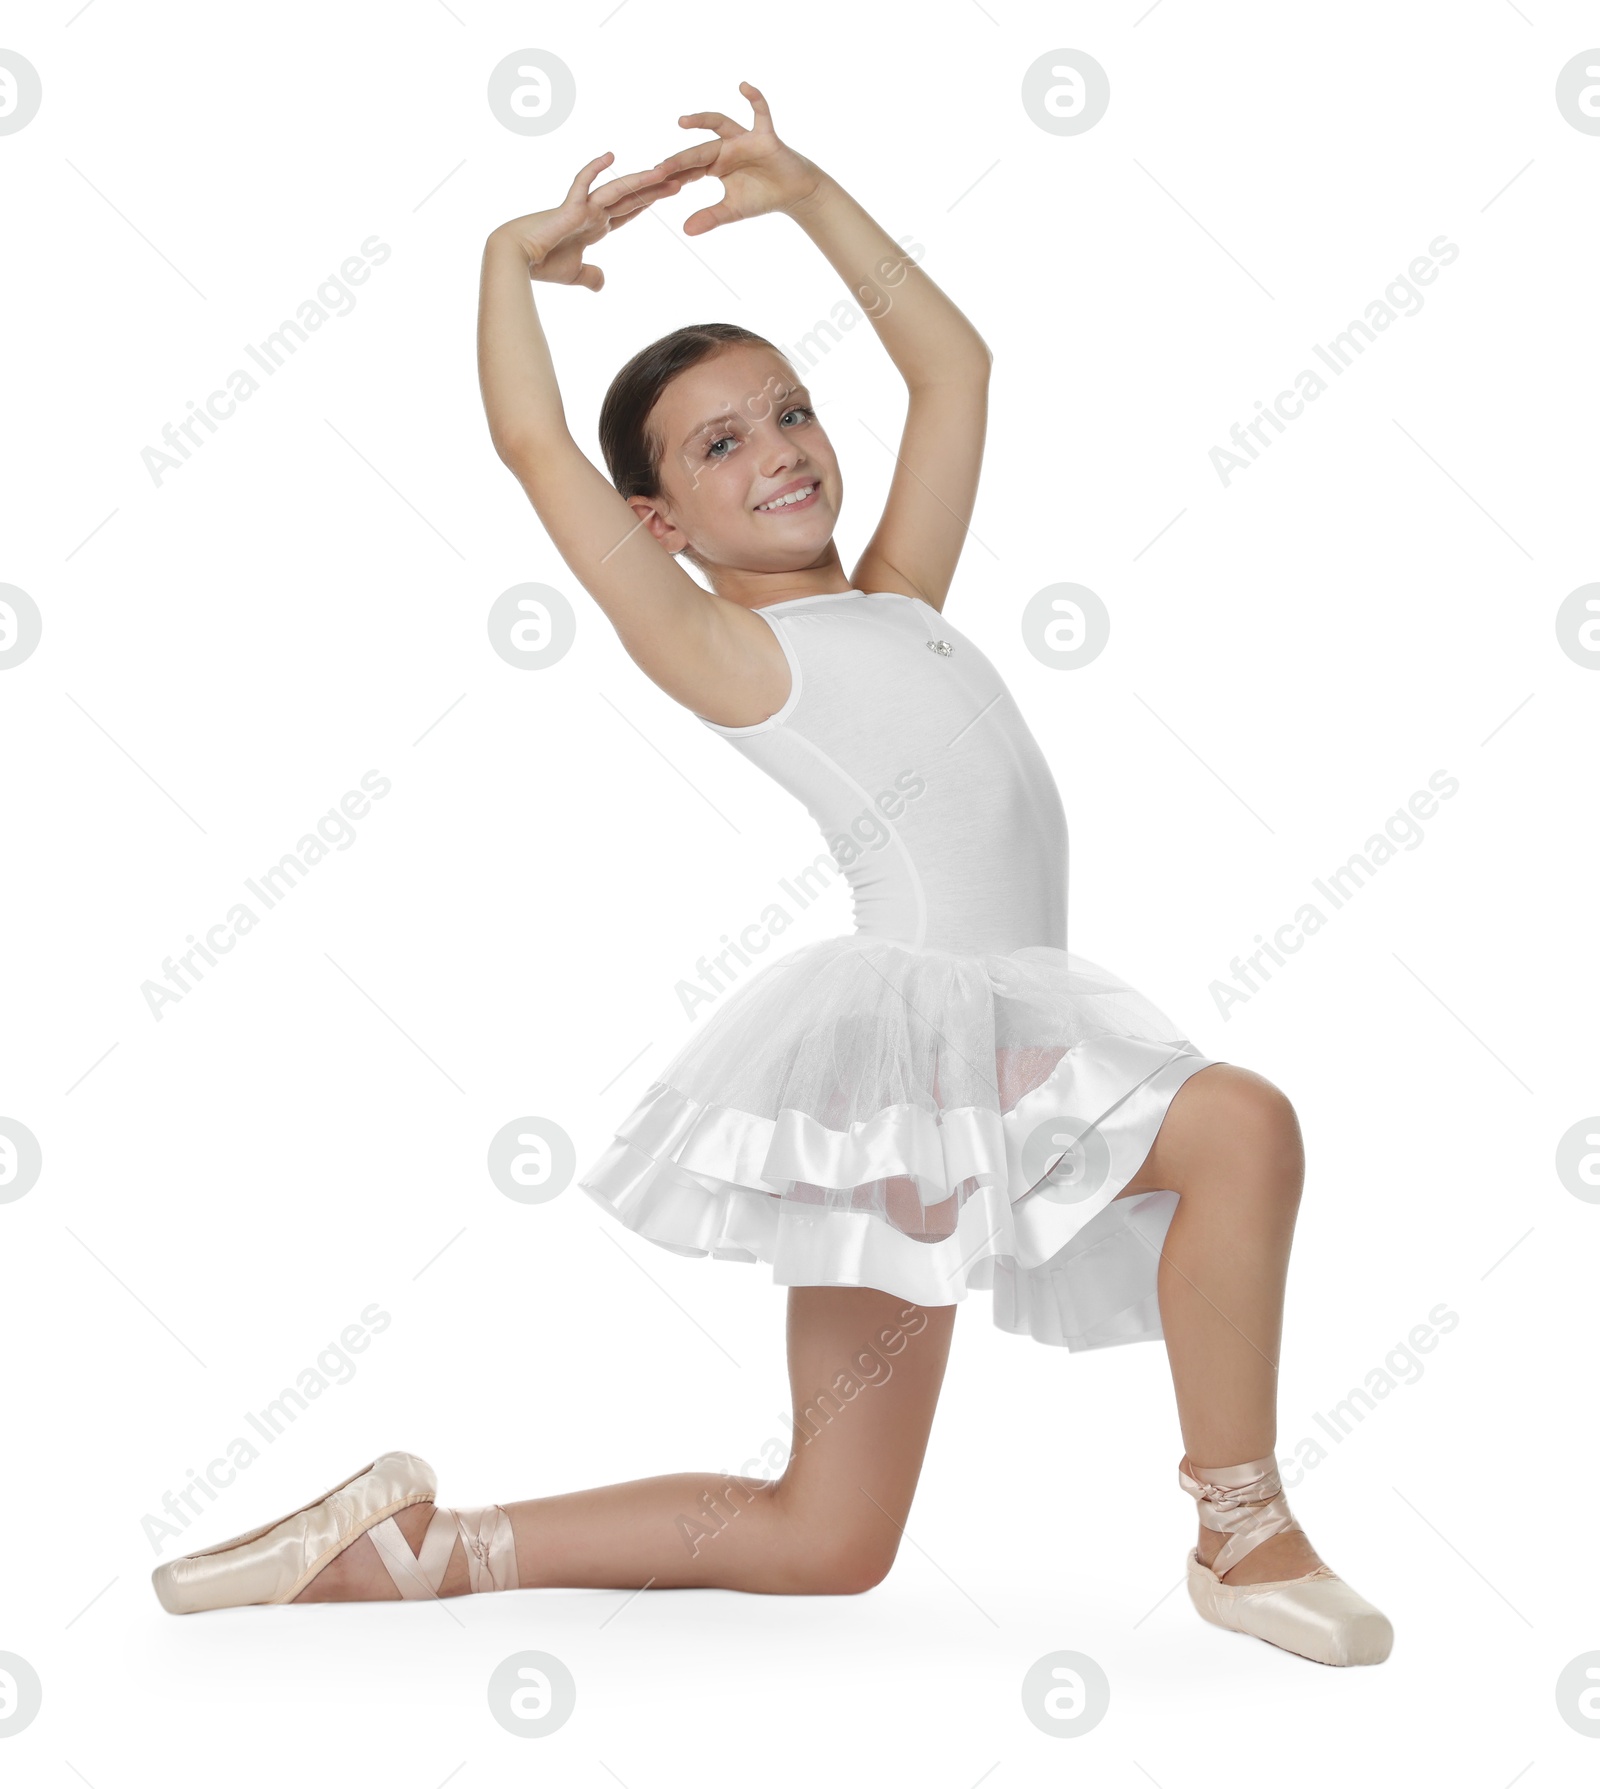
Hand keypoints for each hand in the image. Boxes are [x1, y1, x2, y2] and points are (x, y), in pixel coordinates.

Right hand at [495, 153, 687, 291]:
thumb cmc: (541, 265)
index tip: (667, 193)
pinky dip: (595, 169)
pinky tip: (611, 156)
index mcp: (594, 228)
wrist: (516, 260)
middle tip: (680, 178)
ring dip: (642, 182)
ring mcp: (582, 208)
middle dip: (655, 190)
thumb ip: (591, 277)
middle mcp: (591, 214)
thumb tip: (602, 284)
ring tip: (665, 173)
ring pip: (618, 191)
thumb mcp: (575, 275)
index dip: (646, 203)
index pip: (627, 212)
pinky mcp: (570, 207)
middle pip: (630, 199)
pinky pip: (583, 183)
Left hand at [649, 81, 826, 235]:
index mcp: (716, 165)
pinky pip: (760, 112)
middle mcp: (726, 148)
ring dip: (701, 120)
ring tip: (682, 122)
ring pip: (719, 124)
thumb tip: (685, 231)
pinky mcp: (765, 135)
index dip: (674, 174)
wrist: (793, 193)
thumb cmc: (762, 197)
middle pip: (699, 151)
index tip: (654, 181)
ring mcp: (744, 139)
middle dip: (680, 159)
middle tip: (661, 167)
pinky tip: (743, 86)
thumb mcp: (733, 211)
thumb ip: (710, 218)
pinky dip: (754, 98)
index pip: (690, 168)